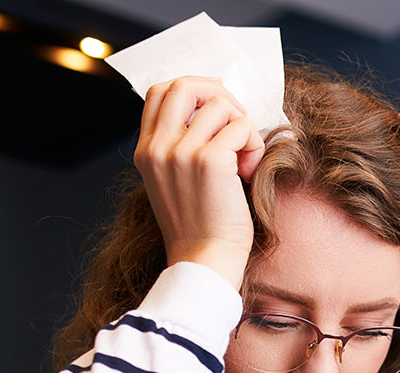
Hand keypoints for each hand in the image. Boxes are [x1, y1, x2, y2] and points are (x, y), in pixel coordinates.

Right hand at [134, 77, 265, 289]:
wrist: (204, 261)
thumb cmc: (200, 226)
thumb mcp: (175, 181)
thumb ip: (179, 146)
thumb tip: (214, 109)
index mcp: (146, 151)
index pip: (159, 92)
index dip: (193, 91)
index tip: (216, 112)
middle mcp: (158, 147)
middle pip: (185, 84)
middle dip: (219, 94)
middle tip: (237, 121)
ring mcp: (181, 152)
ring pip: (221, 105)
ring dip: (243, 127)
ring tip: (243, 159)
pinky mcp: (209, 160)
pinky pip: (241, 127)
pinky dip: (253, 145)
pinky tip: (247, 171)